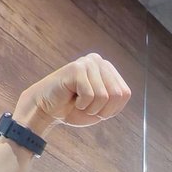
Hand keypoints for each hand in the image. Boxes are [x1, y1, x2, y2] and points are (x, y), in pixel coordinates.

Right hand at [12, 53, 130, 134]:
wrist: (47, 110)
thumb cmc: (74, 109)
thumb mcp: (102, 107)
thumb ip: (115, 99)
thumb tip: (125, 93)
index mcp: (107, 69)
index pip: (125, 93)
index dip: (113, 109)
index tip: (97, 109)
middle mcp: (99, 61)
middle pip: (117, 94)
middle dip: (103, 110)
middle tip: (87, 107)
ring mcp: (87, 62)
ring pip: (103, 96)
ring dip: (90, 108)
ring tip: (79, 102)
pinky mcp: (76, 68)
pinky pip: (89, 95)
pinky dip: (82, 104)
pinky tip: (72, 99)